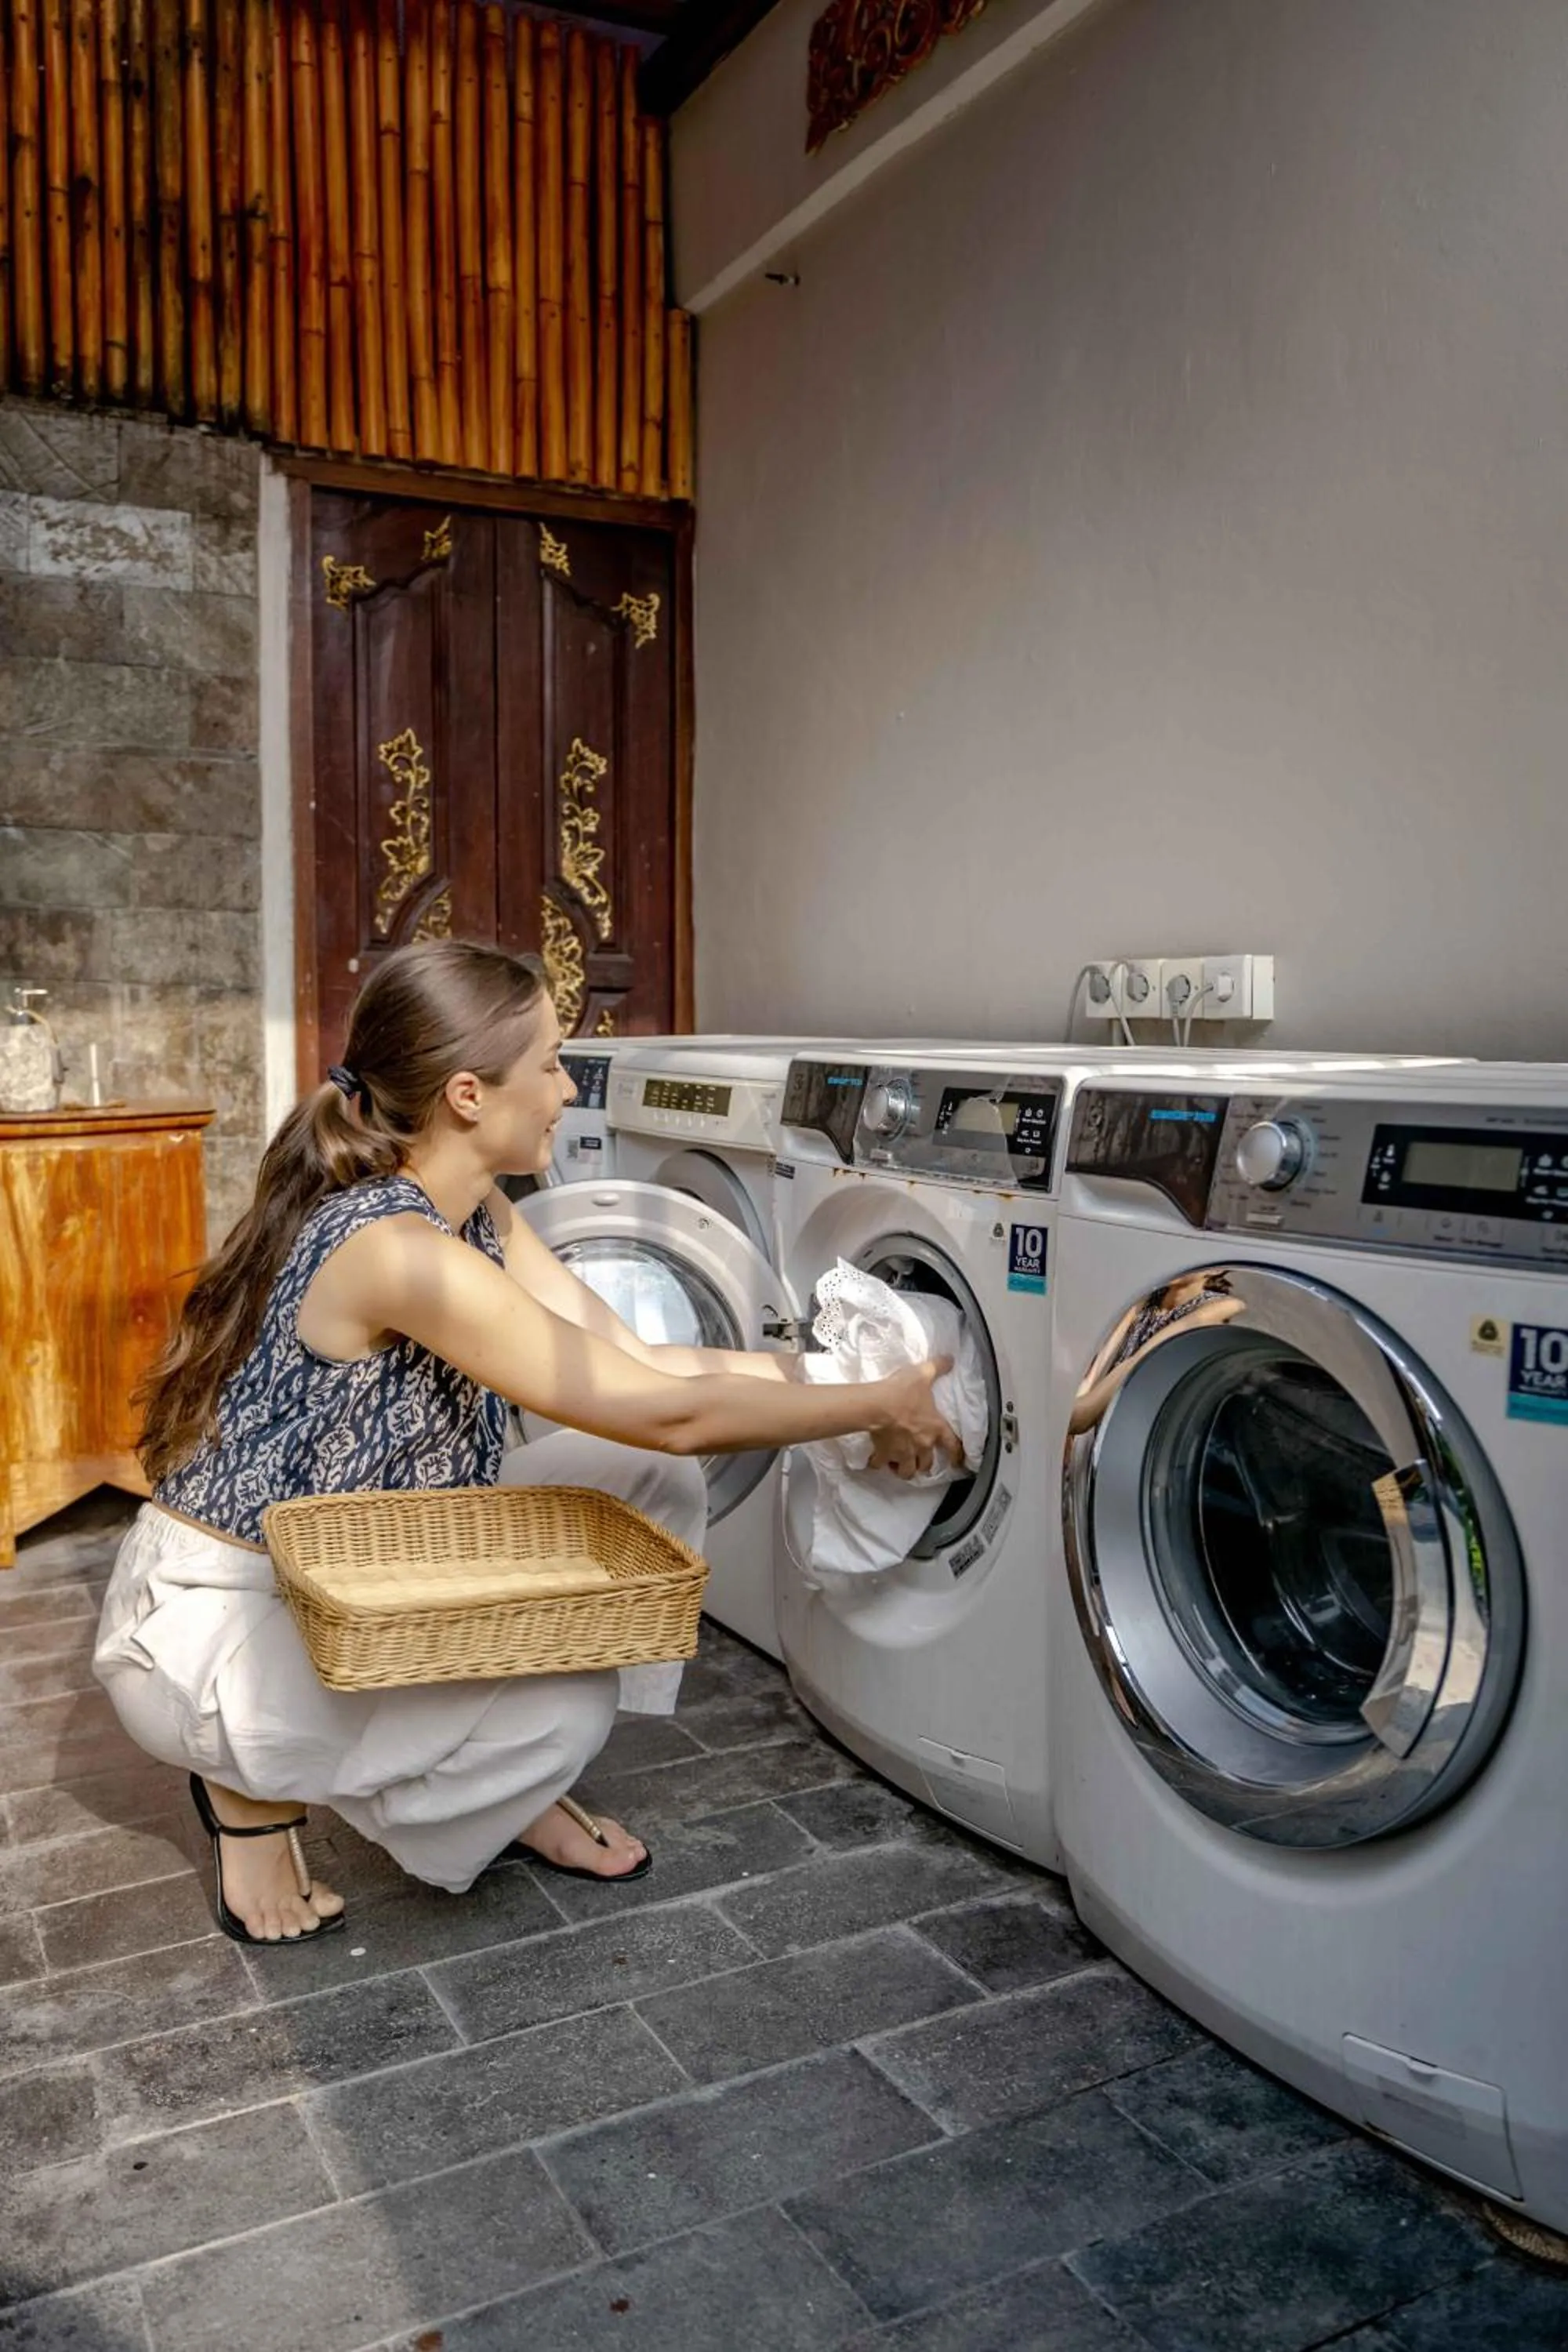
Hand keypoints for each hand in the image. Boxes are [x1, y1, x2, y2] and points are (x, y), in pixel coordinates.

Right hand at [866, 1357, 961, 1479]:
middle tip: (921, 1462)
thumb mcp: (923, 1374)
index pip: (952, 1445)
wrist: (878, 1405)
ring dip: (905, 1470)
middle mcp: (921, 1445)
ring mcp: (902, 1452)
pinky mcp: (884, 1454)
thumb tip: (950, 1358)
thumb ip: (937, 1367)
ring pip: (907, 1471)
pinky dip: (879, 1464)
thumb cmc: (903, 1391)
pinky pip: (881, 1464)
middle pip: (927, 1464)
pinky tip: (876, 1460)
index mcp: (935, 1428)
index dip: (957, 1455)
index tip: (958, 1462)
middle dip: (925, 1465)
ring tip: (900, 1465)